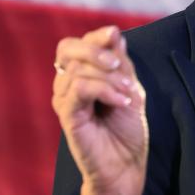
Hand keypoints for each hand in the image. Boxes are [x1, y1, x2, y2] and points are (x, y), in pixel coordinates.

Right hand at [51, 26, 147, 194]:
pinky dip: (105, 90)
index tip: (113, 35)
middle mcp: (67, 82)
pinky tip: (121, 102)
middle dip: (95, 50)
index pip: (78, 43)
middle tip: (118, 65)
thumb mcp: (130, 86)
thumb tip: (113, 32)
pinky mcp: (66, 114)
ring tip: (127, 94)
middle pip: (67, 48)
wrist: (125, 162)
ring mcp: (64, 98)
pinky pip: (80, 88)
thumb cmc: (126, 126)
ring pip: (78, 69)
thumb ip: (120, 62)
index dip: (95, 35)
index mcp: (81, 73)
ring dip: (110, 77)